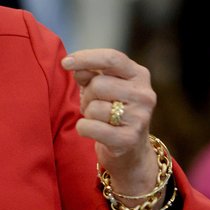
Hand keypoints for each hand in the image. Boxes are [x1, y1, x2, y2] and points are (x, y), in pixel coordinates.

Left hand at [63, 49, 159, 201]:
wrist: (131, 151)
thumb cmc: (113, 111)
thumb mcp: (105, 87)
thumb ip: (91, 74)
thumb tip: (75, 67)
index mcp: (139, 75)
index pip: (112, 58)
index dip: (86, 58)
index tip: (65, 62)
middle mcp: (144, 94)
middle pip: (99, 84)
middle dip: (87, 95)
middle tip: (92, 104)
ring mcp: (139, 118)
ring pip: (94, 107)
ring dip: (88, 113)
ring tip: (97, 118)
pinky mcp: (128, 139)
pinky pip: (90, 127)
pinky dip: (84, 128)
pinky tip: (93, 130)